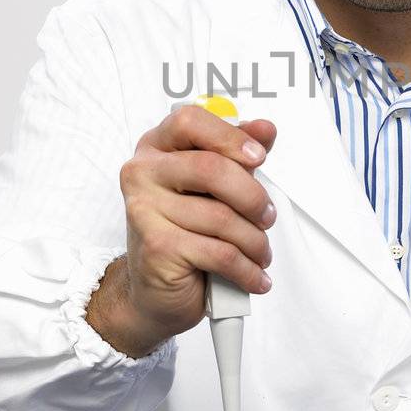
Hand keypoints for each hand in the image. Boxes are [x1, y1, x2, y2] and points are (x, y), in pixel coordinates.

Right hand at [86, 105, 278, 357]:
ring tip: (259, 252)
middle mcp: (143, 173)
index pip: (190, 121)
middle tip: (267, 217)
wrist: (154, 289)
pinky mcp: (157, 246)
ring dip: (255, 241)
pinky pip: (220, 253)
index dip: (230, 137)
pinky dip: (247, 268)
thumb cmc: (184, 230)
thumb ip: (236, 154)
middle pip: (211, 169)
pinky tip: (254, 275)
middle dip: (253, 197)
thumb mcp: (212, 186)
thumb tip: (264, 129)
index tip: (258, 157)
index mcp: (156, 147)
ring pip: (222, 217)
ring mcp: (145, 210)